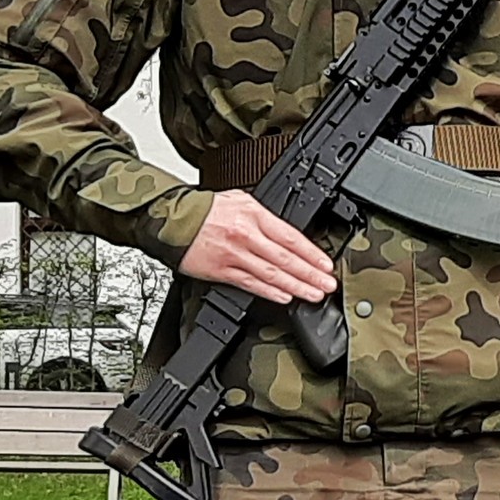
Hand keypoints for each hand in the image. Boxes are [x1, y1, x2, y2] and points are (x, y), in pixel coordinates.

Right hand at [181, 190, 335, 301]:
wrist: (171, 219)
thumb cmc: (208, 210)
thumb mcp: (242, 202)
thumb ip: (266, 218)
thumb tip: (289, 235)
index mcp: (254, 216)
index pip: (291, 238)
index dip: (312, 254)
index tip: (327, 266)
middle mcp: (246, 236)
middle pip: (285, 259)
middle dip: (310, 275)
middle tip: (328, 285)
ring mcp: (233, 255)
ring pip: (270, 274)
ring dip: (295, 287)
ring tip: (313, 295)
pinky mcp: (220, 270)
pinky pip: (249, 283)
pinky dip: (269, 292)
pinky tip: (284, 297)